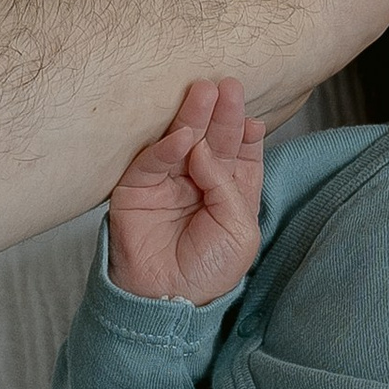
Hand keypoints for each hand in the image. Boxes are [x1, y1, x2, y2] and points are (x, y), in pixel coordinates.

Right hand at [107, 77, 263, 303]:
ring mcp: (168, 182)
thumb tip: (203, 146)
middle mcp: (199, 181)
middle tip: (228, 86)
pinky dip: (168, 147)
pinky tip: (185, 136)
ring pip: (182, 141)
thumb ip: (227, 184)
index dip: (245, 132)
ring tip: (205, 92)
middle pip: (213, 140)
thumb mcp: (239, 229)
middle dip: (222, 114)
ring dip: (194, 117)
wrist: (167, 301)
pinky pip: (153, 161)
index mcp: (230, 191)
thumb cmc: (209, 271)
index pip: (239, 153)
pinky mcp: (137, 188)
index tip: (251, 118)